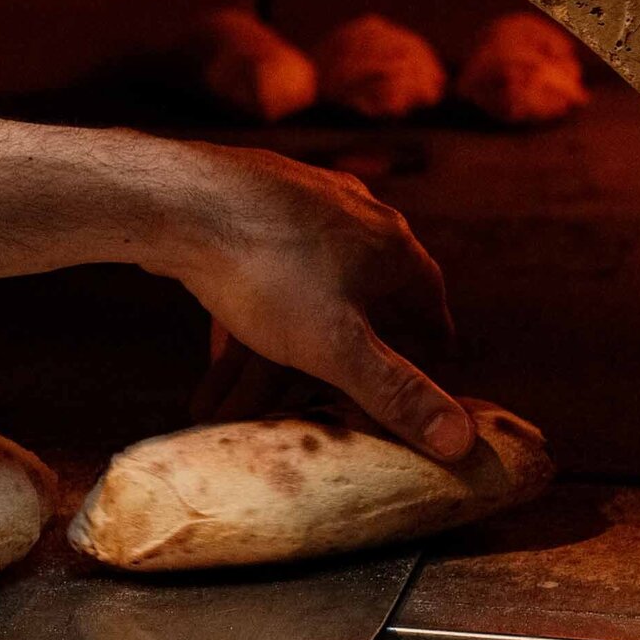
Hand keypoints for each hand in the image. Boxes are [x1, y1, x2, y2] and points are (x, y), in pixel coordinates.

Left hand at [154, 145, 472, 460]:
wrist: (177, 199)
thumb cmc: (265, 270)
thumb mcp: (336, 347)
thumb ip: (397, 394)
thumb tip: (463, 441)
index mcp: (392, 245)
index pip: (429, 307)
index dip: (426, 354)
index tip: (420, 387)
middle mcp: (356, 214)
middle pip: (358, 305)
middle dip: (330, 368)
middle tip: (318, 406)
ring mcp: (302, 204)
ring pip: (300, 295)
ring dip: (275, 356)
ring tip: (243, 404)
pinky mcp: (251, 205)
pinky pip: (260, 276)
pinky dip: (246, 323)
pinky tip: (219, 359)